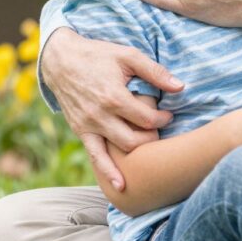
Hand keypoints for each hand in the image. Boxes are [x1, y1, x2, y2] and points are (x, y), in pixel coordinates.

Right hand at [40, 28, 184, 189]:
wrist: (61, 60)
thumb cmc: (98, 55)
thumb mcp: (128, 56)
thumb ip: (155, 72)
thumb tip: (180, 86)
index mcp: (114, 96)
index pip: (147, 119)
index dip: (163, 119)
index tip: (168, 115)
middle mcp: (101, 115)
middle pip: (136, 139)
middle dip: (153, 138)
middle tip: (160, 131)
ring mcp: (89, 126)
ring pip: (119, 150)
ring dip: (138, 154)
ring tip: (150, 151)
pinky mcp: (81, 131)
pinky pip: (95, 156)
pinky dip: (108, 172)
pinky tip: (120, 185)